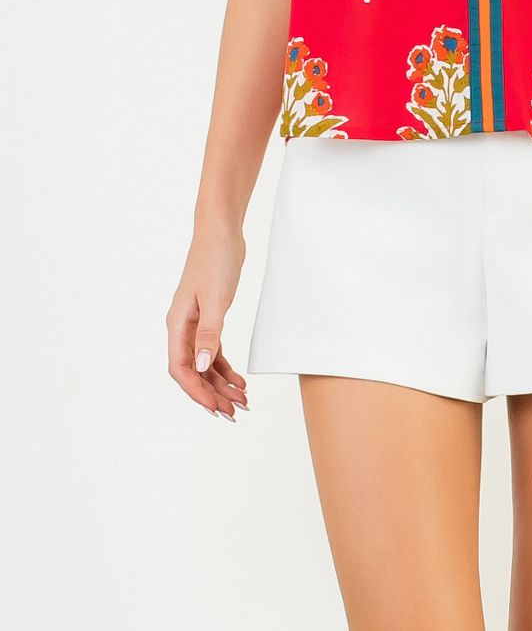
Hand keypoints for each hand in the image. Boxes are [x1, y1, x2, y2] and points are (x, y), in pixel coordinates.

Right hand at [166, 224, 249, 418]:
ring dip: (221, 384)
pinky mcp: (209, 317)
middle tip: (235, 413)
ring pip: (204, 364)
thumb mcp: (216, 298)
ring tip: (242, 401)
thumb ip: (209, 334)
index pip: (181, 369)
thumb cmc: (216, 259)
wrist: (222, 231)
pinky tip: (239, 380)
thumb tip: (201, 367)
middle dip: (212, 394)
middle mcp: (182, 327)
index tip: (216, 409)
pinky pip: (213, 351)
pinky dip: (225, 367)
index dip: (197, 392)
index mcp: (177, 324)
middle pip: (193, 371)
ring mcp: (195, 323)